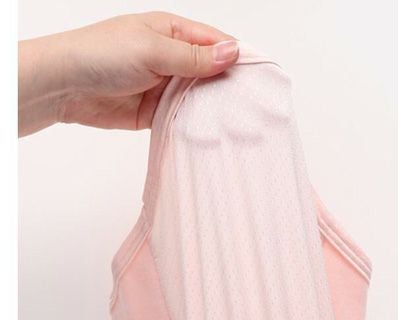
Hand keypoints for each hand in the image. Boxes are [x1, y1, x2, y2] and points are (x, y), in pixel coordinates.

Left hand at [18, 12, 239, 135]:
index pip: (215, 43)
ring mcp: (163, 87)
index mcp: (172, 32)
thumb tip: (233, 53)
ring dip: (211, 110)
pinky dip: (192, 126)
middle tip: (252, 108)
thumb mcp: (153, 50)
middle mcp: (171, 58)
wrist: (64, 86)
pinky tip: (209, 136)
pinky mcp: (154, 113)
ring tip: (236, 126)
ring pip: (197, 99)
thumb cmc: (102, 55)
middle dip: (228, 88)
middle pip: (210, 73)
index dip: (237, 58)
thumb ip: (193, 58)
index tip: (260, 78)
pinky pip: (180, 119)